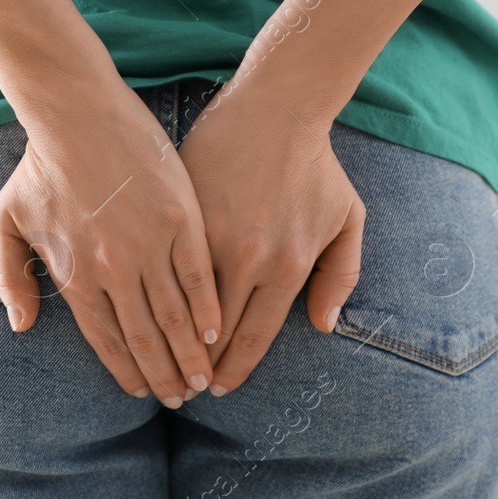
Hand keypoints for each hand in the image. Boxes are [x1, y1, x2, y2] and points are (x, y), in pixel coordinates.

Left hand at [0, 87, 220, 406]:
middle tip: (180, 398)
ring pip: (174, 315)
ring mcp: (149, 244)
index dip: (124, 370)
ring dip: (189, 353)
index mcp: (75, 275)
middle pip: (143, 336)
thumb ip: (9, 278)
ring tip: (202, 379)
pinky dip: (207, 308)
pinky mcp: (180, 218)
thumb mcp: (5, 222)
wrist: (75, 113)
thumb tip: (21, 327)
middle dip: (162, 374)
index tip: (140, 393)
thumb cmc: (38, 167)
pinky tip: (215, 332)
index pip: (104, 338)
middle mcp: (112, 269)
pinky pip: (198, 276)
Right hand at [177, 96, 364, 394]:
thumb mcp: (348, 220)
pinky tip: (149, 317)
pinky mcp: (181, 218)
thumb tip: (323, 327)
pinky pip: (167, 270)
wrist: (274, 108)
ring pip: (185, 307)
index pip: (254, 337)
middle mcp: (245, 257)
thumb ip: (340, 276)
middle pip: (215, 333)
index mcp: (285, 264)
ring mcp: (207, 237)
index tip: (220, 390)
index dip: (235, 370)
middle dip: (200, 367)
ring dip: (173, 341)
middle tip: (188, 388)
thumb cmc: (315, 168)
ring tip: (165, 363)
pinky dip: (158, 298)